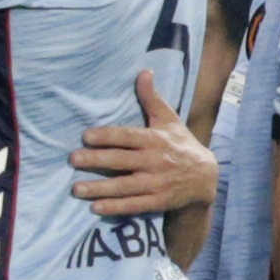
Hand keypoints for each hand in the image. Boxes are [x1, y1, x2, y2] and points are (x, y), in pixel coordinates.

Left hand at [70, 71, 214, 213]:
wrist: (206, 178)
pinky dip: (116, 208)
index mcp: (156, 139)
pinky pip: (134, 205)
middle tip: (73, 159)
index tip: (86, 136)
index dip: (108, 136)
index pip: (128, 136)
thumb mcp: (169, 120)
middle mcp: (156, 161)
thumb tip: (143, 72)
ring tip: (76, 189)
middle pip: (122, 160)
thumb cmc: (181, 144)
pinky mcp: (158, 202)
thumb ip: (152, 99)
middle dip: (97, 160)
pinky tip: (96, 208)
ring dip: (100, 188)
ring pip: (125, 186)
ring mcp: (157, 183)